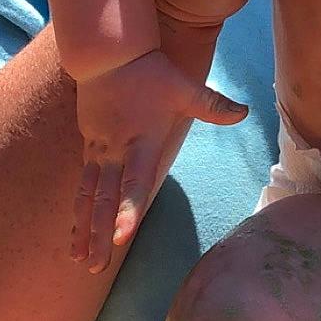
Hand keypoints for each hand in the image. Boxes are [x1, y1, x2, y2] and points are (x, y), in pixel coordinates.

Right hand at [73, 51, 246, 271]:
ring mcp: (98, 151)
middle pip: (106, 200)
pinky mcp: (89, 148)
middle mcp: (115, 151)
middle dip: (100, 234)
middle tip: (96, 266)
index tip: (121, 238)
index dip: (129, 211)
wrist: (107, 55)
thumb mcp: (183, 87)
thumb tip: (245, 112)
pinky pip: (82, 187)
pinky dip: (79, 212)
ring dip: (84, 230)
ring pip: (88, 198)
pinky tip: (75, 235)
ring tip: (80, 260)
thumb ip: (212, 104)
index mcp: (139, 141)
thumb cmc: (149, 72)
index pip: (135, 182)